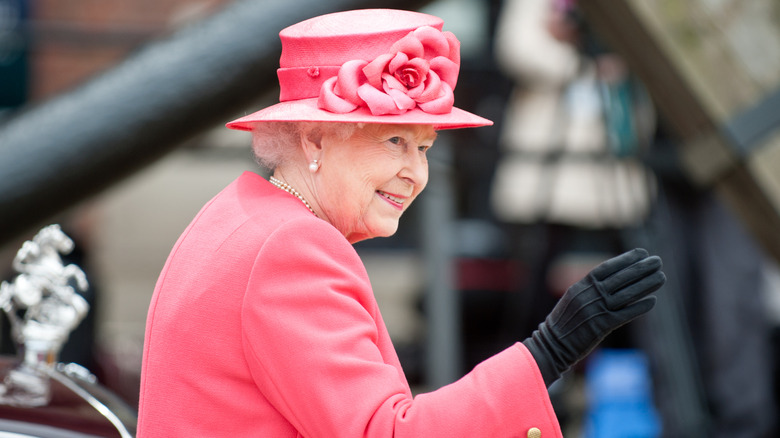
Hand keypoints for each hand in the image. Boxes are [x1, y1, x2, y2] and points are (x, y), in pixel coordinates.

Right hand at [523, 248, 664, 385]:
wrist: (551, 345)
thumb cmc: (562, 323)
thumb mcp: (572, 299)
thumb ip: (589, 290)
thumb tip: (610, 281)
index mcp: (580, 286)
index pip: (606, 268)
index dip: (625, 259)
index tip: (642, 253)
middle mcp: (589, 295)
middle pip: (620, 278)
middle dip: (641, 268)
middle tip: (657, 261)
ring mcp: (596, 310)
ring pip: (626, 294)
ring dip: (646, 285)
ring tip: (661, 277)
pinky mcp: (602, 326)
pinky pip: (625, 314)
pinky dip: (639, 307)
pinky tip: (652, 301)